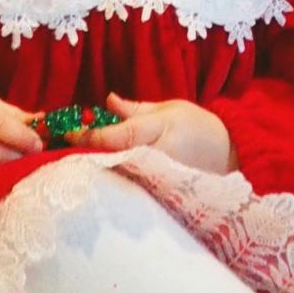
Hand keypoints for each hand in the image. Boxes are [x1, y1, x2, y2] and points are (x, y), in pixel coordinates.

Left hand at [79, 92, 234, 172]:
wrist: (228, 153)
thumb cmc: (198, 127)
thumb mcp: (168, 109)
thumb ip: (135, 109)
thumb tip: (108, 101)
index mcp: (158, 132)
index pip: (117, 136)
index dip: (90, 135)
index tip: (68, 132)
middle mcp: (156, 157)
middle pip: (112, 158)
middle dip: (87, 153)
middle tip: (64, 147)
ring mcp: (158, 178)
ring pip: (119, 174)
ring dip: (97, 168)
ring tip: (76, 162)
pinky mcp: (159, 191)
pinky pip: (131, 185)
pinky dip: (114, 179)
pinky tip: (101, 176)